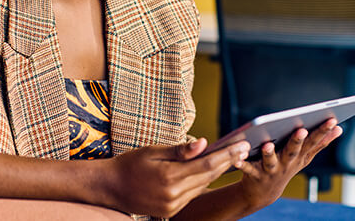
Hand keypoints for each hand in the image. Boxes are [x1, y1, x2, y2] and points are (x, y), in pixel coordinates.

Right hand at [100, 139, 249, 217]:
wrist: (110, 188)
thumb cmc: (130, 164)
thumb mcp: (153, 151)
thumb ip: (180, 150)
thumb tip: (204, 143)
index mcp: (169, 176)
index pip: (207, 164)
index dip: (227, 154)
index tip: (243, 144)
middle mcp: (173, 194)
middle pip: (209, 176)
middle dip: (228, 161)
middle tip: (245, 148)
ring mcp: (172, 205)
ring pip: (202, 186)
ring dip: (218, 172)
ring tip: (232, 157)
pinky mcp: (171, 211)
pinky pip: (192, 194)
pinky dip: (203, 182)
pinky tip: (211, 171)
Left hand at [235, 118, 342, 209]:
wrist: (264, 192)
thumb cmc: (285, 167)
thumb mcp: (304, 157)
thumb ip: (320, 143)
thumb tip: (339, 129)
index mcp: (299, 156)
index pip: (313, 142)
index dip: (323, 132)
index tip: (332, 120)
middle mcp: (287, 163)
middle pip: (293, 151)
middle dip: (297, 141)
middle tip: (301, 130)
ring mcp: (271, 170)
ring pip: (270, 161)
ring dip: (269, 153)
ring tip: (267, 145)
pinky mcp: (254, 174)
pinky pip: (247, 168)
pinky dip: (242, 164)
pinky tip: (237, 158)